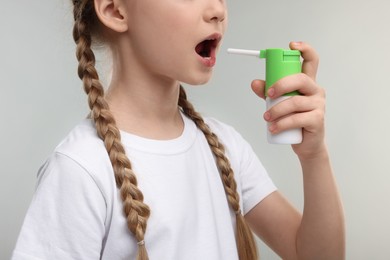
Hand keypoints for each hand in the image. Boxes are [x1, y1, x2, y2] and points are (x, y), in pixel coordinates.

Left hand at [251, 42, 326, 159]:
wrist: (306, 144)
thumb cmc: (293, 120)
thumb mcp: (278, 104)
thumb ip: (267, 92)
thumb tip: (254, 83)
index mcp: (307, 83)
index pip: (311, 60)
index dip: (304, 49)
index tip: (292, 45)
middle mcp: (316, 90)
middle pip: (300, 79)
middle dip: (281, 85)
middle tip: (267, 95)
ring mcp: (318, 105)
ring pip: (295, 102)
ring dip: (276, 110)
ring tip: (266, 118)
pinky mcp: (318, 120)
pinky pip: (297, 119)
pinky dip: (282, 124)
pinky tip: (273, 128)